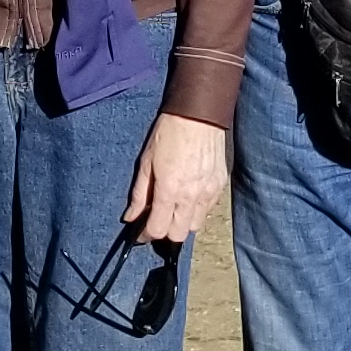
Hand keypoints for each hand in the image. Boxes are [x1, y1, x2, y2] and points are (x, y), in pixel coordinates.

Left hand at [120, 113, 227, 244]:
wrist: (199, 115)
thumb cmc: (168, 134)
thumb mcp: (146, 162)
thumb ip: (139, 194)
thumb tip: (130, 217)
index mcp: (169, 190)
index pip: (158, 230)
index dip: (146, 235)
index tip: (141, 233)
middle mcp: (191, 196)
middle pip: (178, 235)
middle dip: (165, 233)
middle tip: (157, 220)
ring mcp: (208, 193)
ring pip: (195, 226)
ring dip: (182, 223)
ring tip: (174, 209)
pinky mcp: (220, 186)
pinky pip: (208, 210)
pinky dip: (196, 210)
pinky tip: (188, 197)